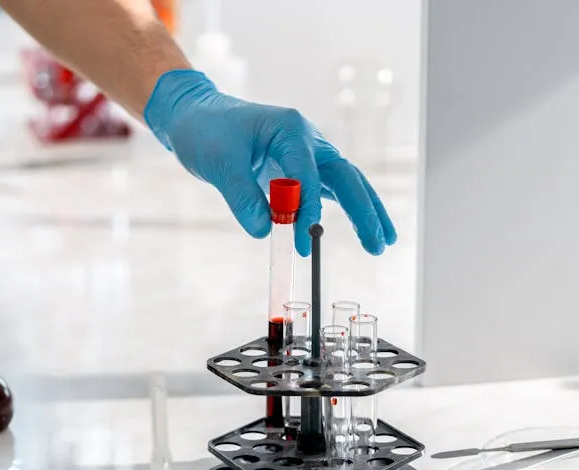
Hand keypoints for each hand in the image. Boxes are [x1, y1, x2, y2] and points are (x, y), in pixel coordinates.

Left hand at [143, 70, 396, 255]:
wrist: (196, 116)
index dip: (307, 209)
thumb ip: (242, 197)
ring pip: (346, 183)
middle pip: (345, 177)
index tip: (302, 240)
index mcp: (290, 129)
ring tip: (382, 242)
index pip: (308, 174)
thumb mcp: (219, 163)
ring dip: (365, 212)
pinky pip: (329, 190)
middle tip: (378, 244)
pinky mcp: (300, 168)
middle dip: (363, 212)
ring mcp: (307, 153)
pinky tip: (362, 229)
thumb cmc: (207, 131)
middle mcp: (307, 139)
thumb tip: (264, 231)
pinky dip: (346, 209)